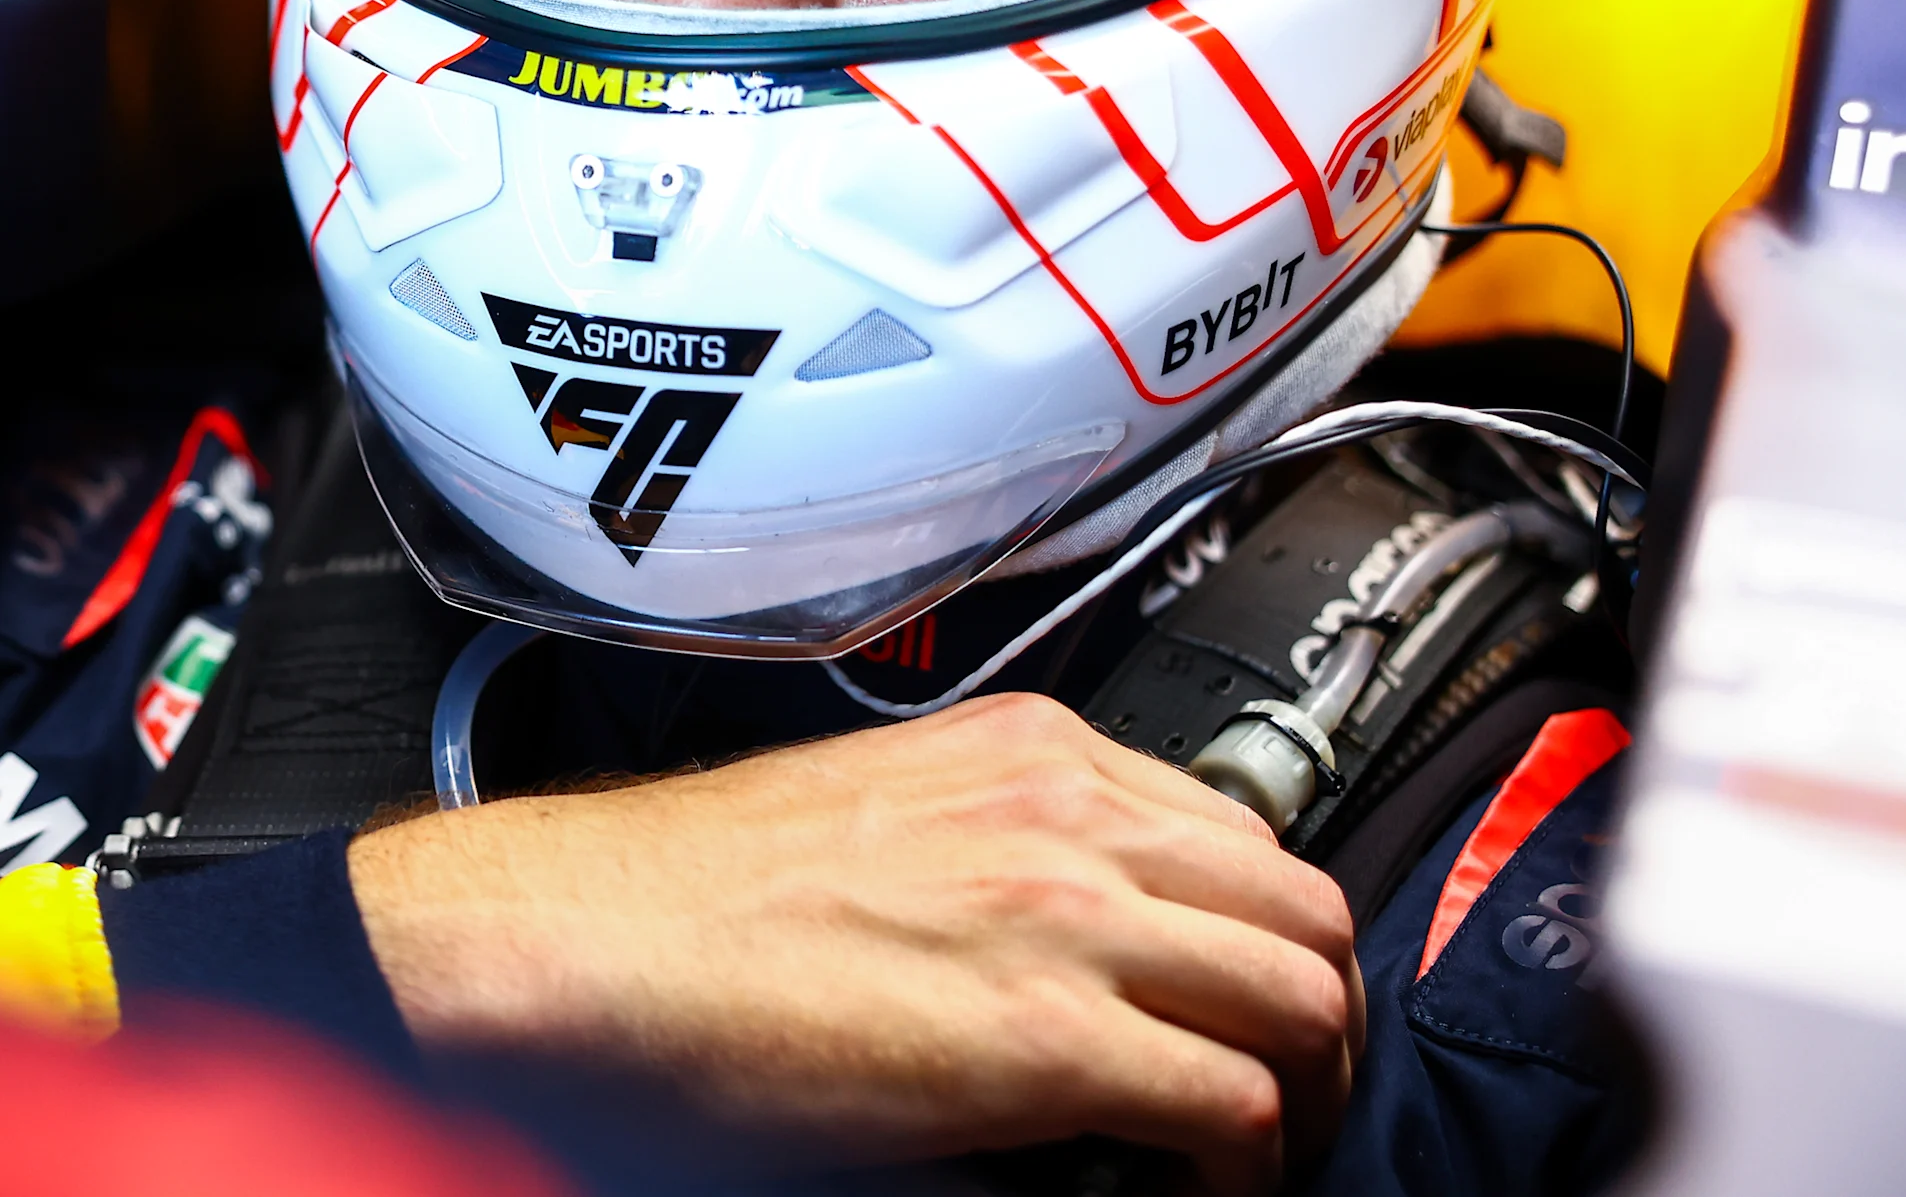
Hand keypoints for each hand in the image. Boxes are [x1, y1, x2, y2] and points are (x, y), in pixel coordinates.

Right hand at [346, 692, 1360, 1193]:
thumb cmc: (682, 898)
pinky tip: (1189, 1185)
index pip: (1237, 825)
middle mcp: (1067, 815)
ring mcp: (1068, 919)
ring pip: (1304, 997)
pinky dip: (1243, 1163)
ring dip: (1304, 1083)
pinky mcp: (1048, 1038)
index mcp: (1026, 752)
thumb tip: (1058, 937)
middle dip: (1320, 1008)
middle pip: (1302, 905)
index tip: (1243, 989)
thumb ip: (993, 851)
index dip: (1258, 927)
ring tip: (1264, 1143)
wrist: (585, 941)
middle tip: (1295, 1081)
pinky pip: (1233, 1105)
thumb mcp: (876, 818)